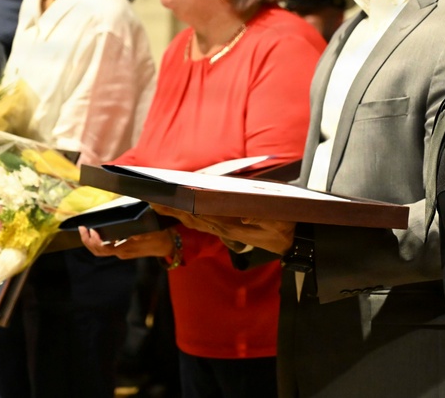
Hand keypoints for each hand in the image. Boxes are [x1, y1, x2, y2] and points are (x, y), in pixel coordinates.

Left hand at [79, 227, 174, 259]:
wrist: (166, 246)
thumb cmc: (158, 238)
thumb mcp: (151, 233)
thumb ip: (141, 233)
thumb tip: (133, 234)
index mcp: (125, 249)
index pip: (104, 249)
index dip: (95, 241)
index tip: (92, 229)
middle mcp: (120, 253)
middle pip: (98, 251)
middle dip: (87, 241)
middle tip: (82, 228)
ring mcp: (121, 252)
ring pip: (100, 251)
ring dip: (90, 242)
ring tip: (85, 230)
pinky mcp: (122, 249)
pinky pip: (105, 248)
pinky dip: (97, 241)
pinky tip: (96, 232)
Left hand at [151, 204, 295, 254]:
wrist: (293, 243)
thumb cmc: (286, 228)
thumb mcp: (278, 222)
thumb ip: (262, 217)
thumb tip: (244, 214)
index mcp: (231, 224)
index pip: (199, 214)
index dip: (180, 208)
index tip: (162, 202)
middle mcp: (224, 227)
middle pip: (192, 218)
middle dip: (171, 210)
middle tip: (151, 201)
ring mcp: (225, 228)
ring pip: (195, 221)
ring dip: (176, 213)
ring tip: (158, 204)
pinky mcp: (228, 227)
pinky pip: (204, 222)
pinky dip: (189, 216)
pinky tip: (181, 212)